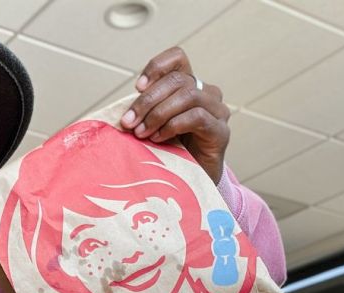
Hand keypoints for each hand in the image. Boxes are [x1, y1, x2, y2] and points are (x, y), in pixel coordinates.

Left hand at [120, 47, 229, 183]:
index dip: (156, 67)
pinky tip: (159, 138)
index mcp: (189, 85)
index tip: (137, 87)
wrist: (190, 183)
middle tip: (129, 122)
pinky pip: (197, 117)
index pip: (177, 58)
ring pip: (188, 95)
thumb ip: (143, 112)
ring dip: (158, 114)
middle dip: (147, 100)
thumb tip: (122, 111)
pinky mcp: (221, 131)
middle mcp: (206, 93)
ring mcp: (217, 111)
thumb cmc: (169, 152)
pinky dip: (173, 125)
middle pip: (177, 80)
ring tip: (142, 133)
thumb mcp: (151, 126)